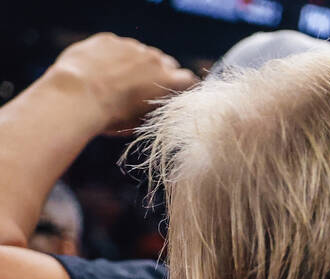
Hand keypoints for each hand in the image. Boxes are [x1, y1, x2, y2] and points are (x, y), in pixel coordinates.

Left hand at [45, 33, 196, 134]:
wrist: (76, 96)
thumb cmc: (110, 117)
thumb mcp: (140, 122)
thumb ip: (155, 110)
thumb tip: (158, 110)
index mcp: (167, 82)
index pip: (188, 79)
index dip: (182, 86)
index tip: (175, 93)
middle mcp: (154, 59)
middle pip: (166, 63)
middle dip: (159, 73)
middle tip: (143, 88)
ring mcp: (130, 46)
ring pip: (141, 52)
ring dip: (136, 63)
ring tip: (118, 79)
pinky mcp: (108, 40)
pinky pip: (117, 46)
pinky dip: (113, 56)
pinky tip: (100, 70)